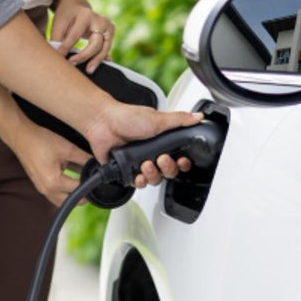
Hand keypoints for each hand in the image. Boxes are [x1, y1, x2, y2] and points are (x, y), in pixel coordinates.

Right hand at [10, 123, 93, 205]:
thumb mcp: (67, 148)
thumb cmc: (41, 140)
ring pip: (63, 200)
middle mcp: (47, 190)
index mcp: (54, 182)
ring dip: (72, 193)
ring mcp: (41, 189)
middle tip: (90, 180)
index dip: (90, 182)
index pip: (79, 189)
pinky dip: (64, 190)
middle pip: (72, 200)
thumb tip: (98, 164)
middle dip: (83, 192)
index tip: (96, 177)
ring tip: (81, 180)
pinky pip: (55, 195)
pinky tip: (70, 178)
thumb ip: (84, 158)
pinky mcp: (39, 185)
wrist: (21, 136)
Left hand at [50, 0, 114, 71]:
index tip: (59, 58)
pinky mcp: (111, 33)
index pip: (76, 35)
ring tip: (88, 70)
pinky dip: (103, 58)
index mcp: (85, 15)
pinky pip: (107, 49)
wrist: (76, 5)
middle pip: (95, 43)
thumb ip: (57, 39)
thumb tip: (58, 58)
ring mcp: (108, 26)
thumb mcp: (58, 23)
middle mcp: (100, 20)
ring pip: (105, 48)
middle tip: (73, 64)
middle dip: (85, 56)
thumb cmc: (65, 16)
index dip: (66, 47)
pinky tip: (99, 67)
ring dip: (97, 60)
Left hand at [82, 103, 200, 186]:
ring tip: (146, 164)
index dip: (182, 163)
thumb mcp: (158, 118)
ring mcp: (139, 163)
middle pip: (169, 172)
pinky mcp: (127, 171)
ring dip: (153, 174)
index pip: (179, 159)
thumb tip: (198, 117)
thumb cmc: (127, 118)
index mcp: (162, 143)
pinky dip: (139, 181)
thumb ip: (179, 120)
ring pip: (155, 179)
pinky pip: (138, 183)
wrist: (103, 122)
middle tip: (161, 159)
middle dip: (168, 168)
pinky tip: (138, 175)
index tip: (182, 160)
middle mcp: (152, 154)